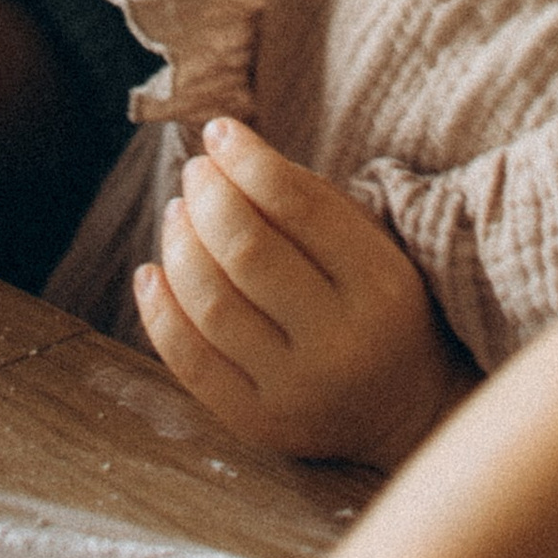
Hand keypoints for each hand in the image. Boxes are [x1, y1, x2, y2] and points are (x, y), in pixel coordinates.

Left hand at [135, 120, 475, 467]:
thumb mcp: (374, 248)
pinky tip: (150, 273)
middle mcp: (341, 344)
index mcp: (381, 287)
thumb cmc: (379, 308)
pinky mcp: (259, 425)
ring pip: (212, 304)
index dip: (249, 161)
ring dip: (179, 245)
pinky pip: (191, 363)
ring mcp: (297, 392)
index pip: (300, 207)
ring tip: (176, 213)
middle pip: (248, 252)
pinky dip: (159, 311)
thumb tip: (227, 152)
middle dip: (209, 198)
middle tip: (195, 172)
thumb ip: (311, 202)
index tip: (219, 132)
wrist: (407, 413)